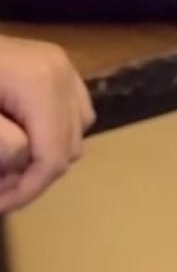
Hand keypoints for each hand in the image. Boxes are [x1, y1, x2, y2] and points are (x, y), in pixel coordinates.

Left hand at [0, 36, 94, 213]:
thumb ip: (2, 146)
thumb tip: (21, 168)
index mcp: (40, 84)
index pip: (53, 157)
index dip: (28, 190)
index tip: (0, 205)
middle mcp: (62, 74)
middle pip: (68, 149)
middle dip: (33, 175)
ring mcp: (63, 67)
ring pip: (75, 134)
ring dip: (45, 155)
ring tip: (8, 162)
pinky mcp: (56, 66)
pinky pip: (73, 112)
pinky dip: (54, 132)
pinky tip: (25, 135)